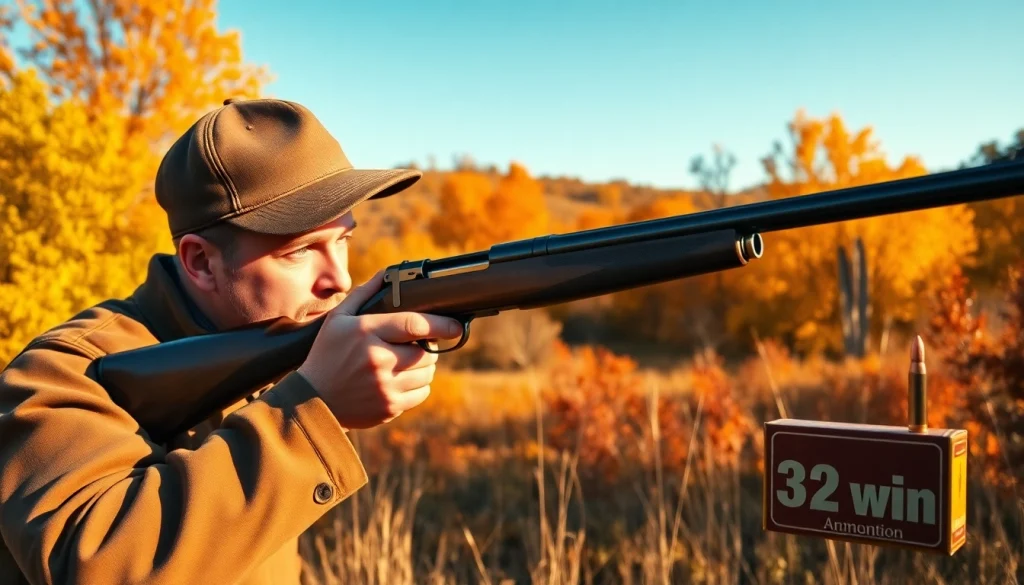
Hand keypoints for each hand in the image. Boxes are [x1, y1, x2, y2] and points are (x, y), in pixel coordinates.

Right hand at [296, 270, 463, 428]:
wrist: (311, 400)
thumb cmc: (327, 354)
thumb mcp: (338, 319)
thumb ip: (365, 294)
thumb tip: (387, 274)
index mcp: (366, 332)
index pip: (414, 324)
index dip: (441, 324)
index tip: (456, 325)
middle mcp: (377, 359)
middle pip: (427, 352)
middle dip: (428, 348)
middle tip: (415, 346)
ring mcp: (384, 386)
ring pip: (427, 374)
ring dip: (424, 367)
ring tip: (405, 363)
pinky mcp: (389, 407)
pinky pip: (422, 393)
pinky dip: (418, 386)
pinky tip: (400, 380)